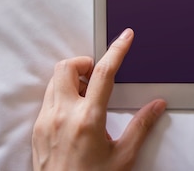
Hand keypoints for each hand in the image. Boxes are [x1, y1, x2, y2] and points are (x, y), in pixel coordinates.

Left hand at [32, 29, 165, 170]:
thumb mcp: (123, 156)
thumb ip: (141, 126)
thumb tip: (156, 105)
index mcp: (88, 119)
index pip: (103, 73)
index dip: (117, 50)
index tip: (125, 37)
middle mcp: (62, 116)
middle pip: (67, 67)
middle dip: (84, 62)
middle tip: (99, 73)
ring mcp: (46, 122)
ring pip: (54, 81)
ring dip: (72, 78)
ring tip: (89, 94)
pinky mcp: (37, 130)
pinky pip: (47, 99)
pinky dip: (62, 94)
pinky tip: (76, 111)